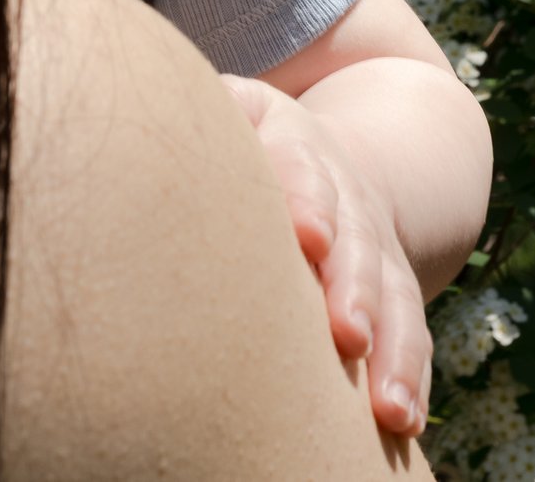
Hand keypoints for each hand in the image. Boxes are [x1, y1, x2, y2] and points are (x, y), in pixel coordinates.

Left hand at [223, 74, 431, 437]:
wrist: (328, 159)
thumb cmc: (244, 144)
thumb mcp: (228, 113)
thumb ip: (197, 117)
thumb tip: (124, 123)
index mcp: (295, 143)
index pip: (302, 166)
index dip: (307, 199)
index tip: (309, 237)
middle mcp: (346, 196)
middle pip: (357, 241)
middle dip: (353, 287)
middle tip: (348, 333)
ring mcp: (374, 247)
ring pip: (392, 297)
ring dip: (393, 351)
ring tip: (388, 407)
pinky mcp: (391, 293)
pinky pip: (408, 334)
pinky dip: (409, 377)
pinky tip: (402, 422)